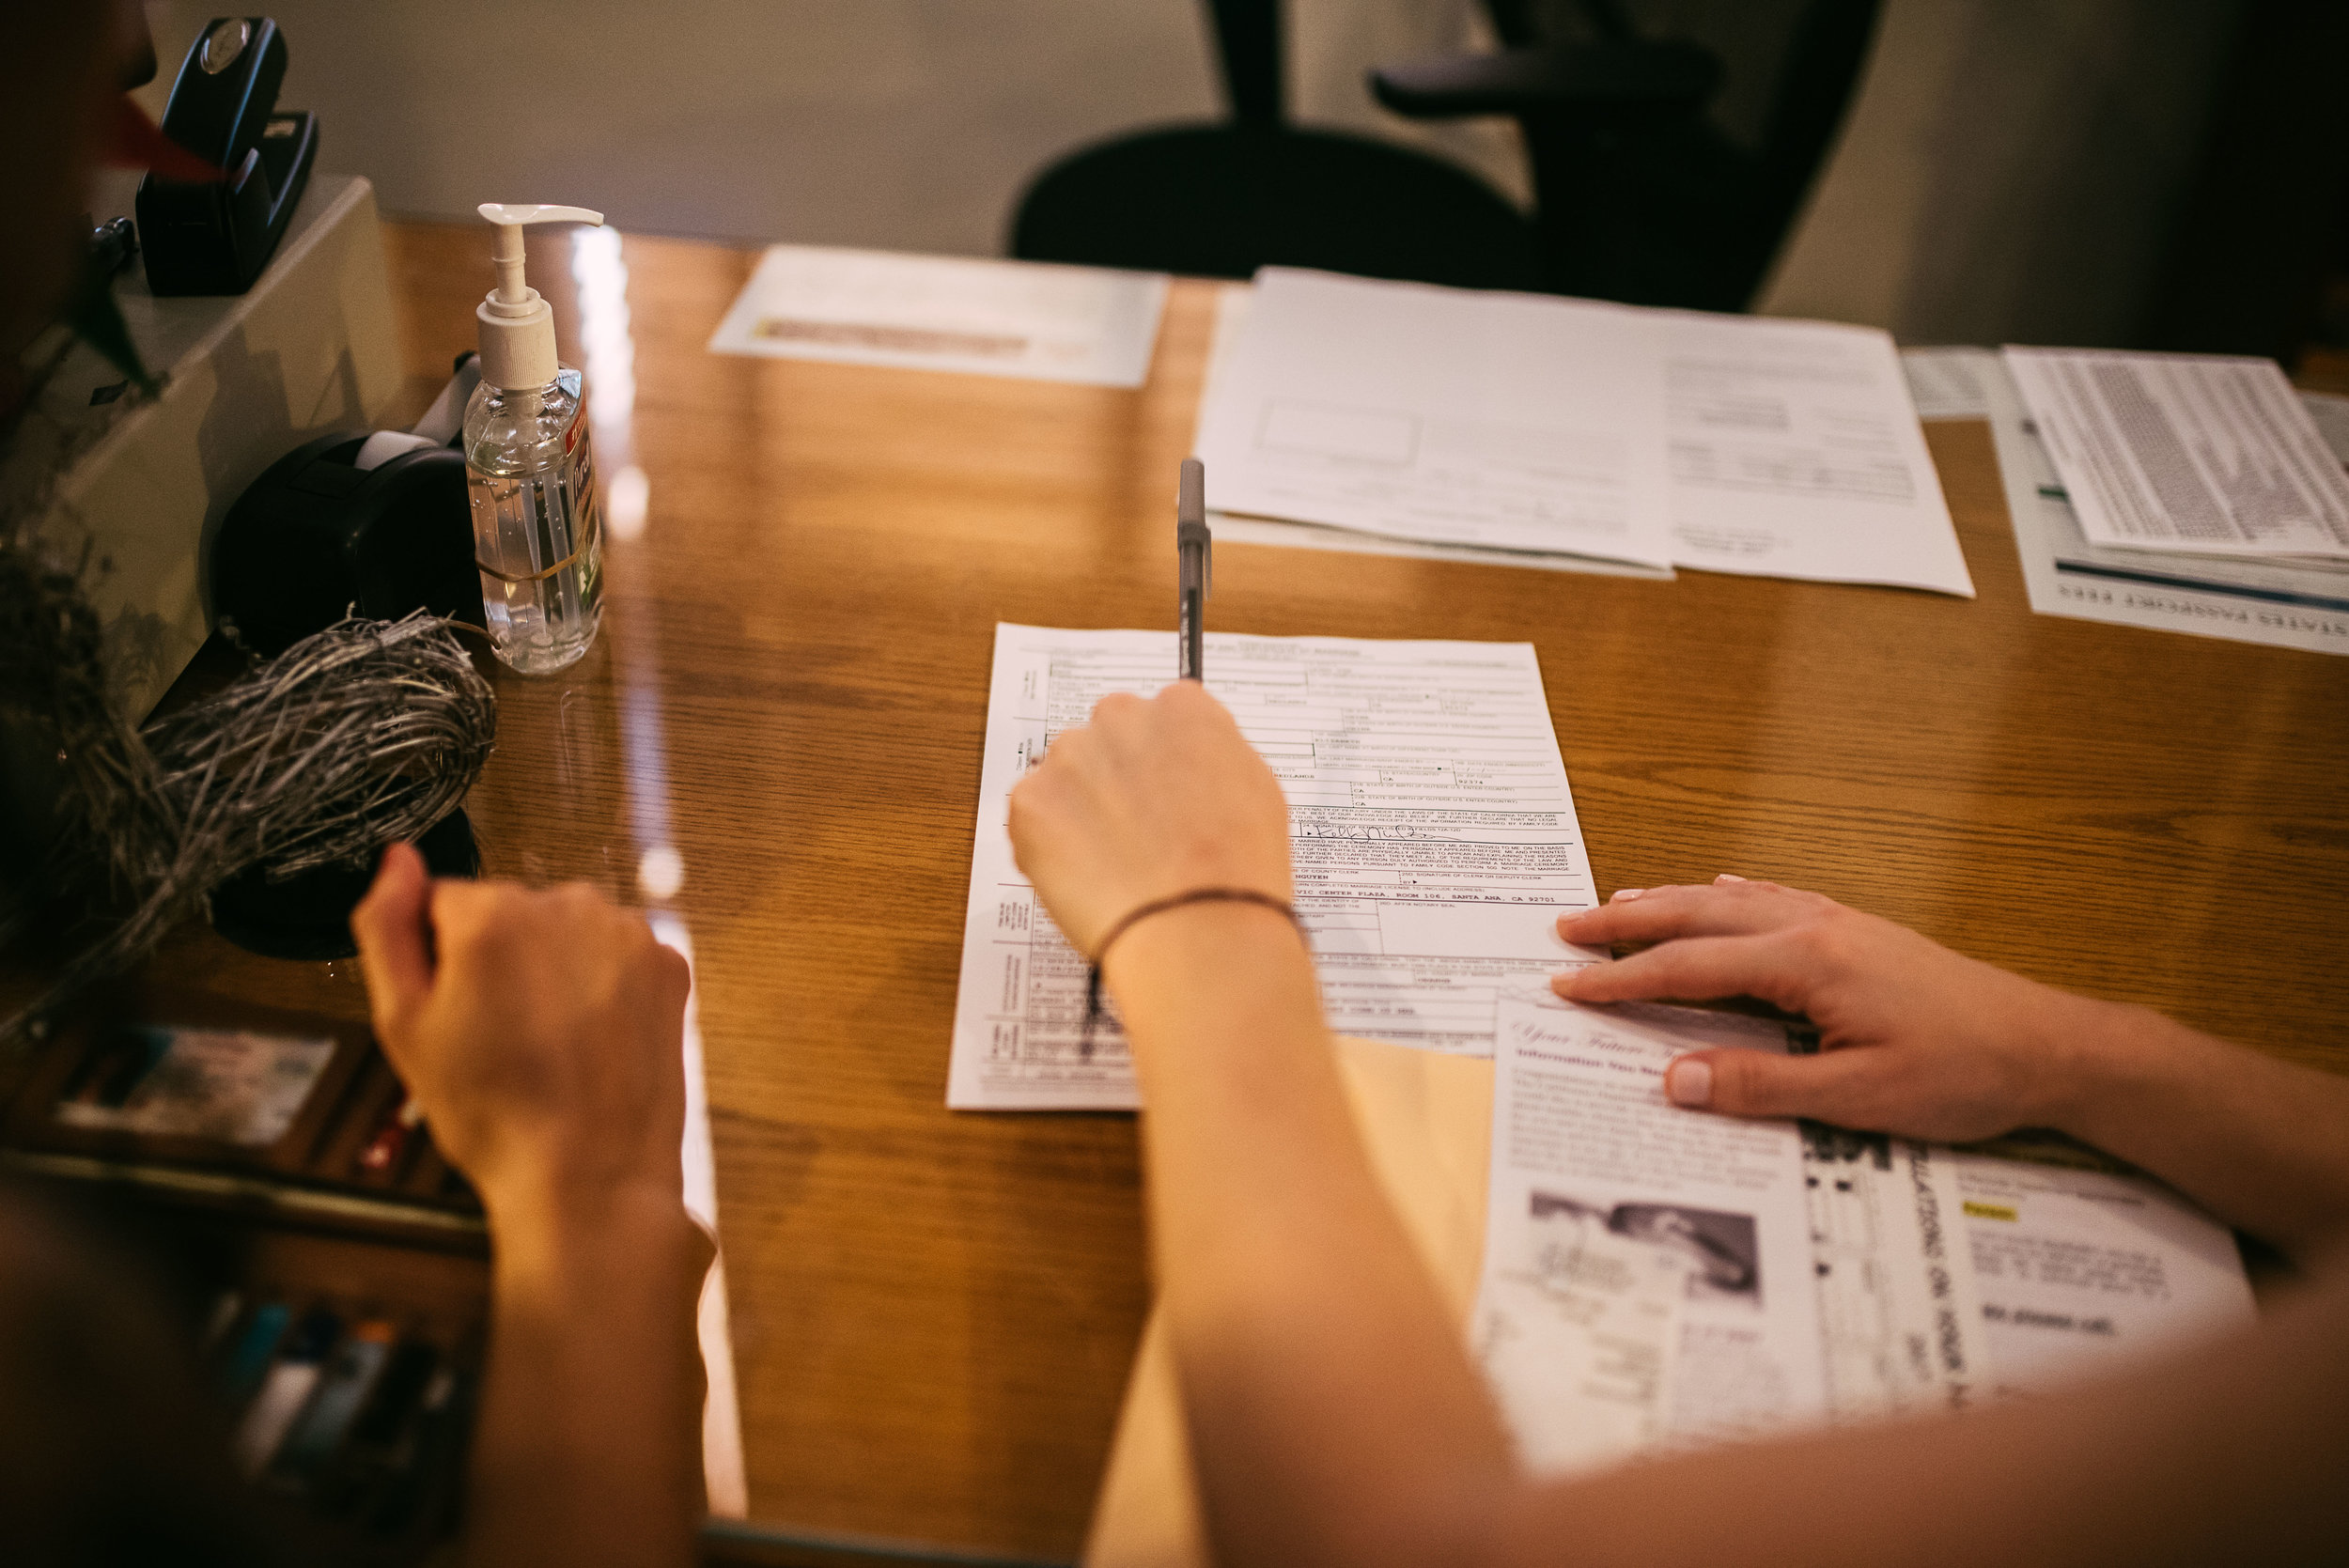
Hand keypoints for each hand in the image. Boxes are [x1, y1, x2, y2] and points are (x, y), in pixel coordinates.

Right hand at [349, 843, 691, 1218]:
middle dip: (501, 962)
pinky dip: (602, 988)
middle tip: (501, 1040)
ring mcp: (626, 932)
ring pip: (566, 933)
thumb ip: (386, 927)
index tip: (455, 1013)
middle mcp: (567, 904)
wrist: (591, 1176)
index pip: (444, 902)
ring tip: (550, 1047)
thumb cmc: (492, 1112)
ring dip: (554, 971)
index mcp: (492, 913)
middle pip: (510, 914)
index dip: (440, 961)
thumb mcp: (403, 1025)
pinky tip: (591, 1042)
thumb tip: (398, 859)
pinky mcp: (668, 963)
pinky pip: (615, 957)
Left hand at [1007, 682, 1291, 956]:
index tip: (1161, 795)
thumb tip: (1191, 762)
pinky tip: (1086, 877)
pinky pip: (1032, 817)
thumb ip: (1212, 757)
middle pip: (1106, 742)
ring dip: (1078, 811)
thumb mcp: (1256, 790)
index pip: (1159, 719)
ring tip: (1112, 864)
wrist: (1196, 928)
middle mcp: (1120, 718)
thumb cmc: (1236, 869)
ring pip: (1065, 778)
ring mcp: (1069, 757)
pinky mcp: (1029, 802)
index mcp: (1181, 708)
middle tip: (1134, 835)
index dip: (1160, 766)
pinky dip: (1048, 846)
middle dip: (1114, 780)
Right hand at [1552, 876, 2105, 1140]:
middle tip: (1567, 928)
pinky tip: (1723, 889)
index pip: (1688, 968)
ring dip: (1672, 901)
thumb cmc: (1964, 1072)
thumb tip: (1675, 1079)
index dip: (1621, 980)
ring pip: (1734, 900)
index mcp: (1806, 962)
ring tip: (1619, 904)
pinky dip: (1733, 895)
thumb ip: (1760, 1087)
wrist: (2049, 1046)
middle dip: (1627, 923)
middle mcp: (1815, 927)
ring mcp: (1840, 923)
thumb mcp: (1858, 1098)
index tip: (1567, 987)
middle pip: (1698, 915)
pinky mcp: (1862, 932)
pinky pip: (1778, 898)